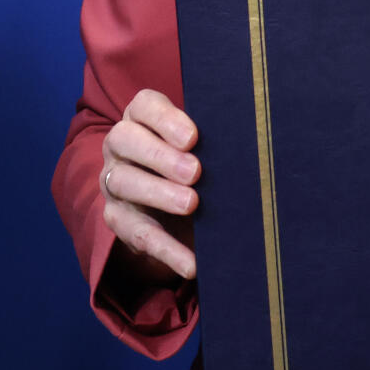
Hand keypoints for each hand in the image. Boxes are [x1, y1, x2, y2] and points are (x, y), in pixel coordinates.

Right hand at [101, 88, 199, 281]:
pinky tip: (191, 263)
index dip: (165, 118)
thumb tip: (255, 147)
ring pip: (123, 182)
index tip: (193, 137)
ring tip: (191, 205)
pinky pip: (136, 234)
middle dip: (160, 155)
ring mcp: (114, 182)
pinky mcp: (118, 220)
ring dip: (157, 193)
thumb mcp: (204, 149)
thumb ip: (216, 142)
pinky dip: (165, 250)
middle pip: (126, 140)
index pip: (144, 106)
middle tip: (195, 172)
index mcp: (142, 119)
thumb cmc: (196, 165)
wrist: (176, 210)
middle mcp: (121, 146)